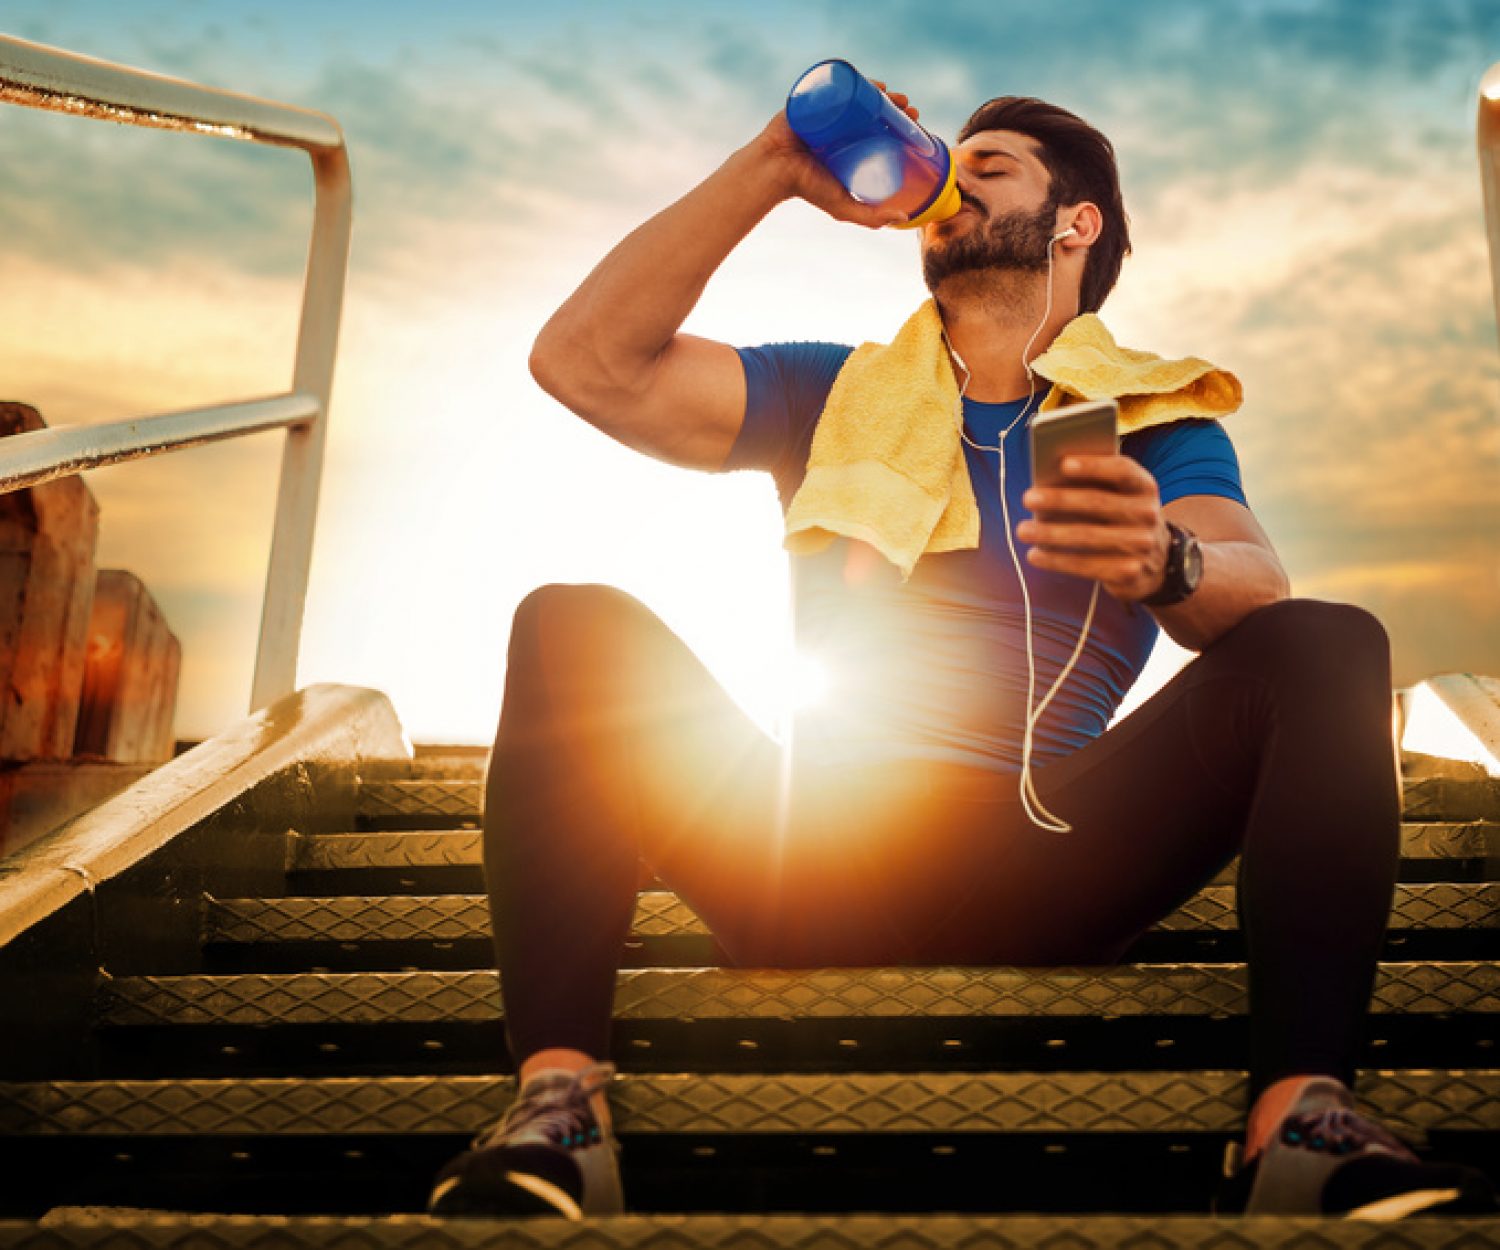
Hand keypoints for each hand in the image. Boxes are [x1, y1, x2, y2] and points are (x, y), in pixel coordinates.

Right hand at [748, 80, 916, 229]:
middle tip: (908, 108)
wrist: (774, 169)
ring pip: (859, 96)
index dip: (901, 126)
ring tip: (895, 95)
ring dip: (881, 91)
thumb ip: (872, 217)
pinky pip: (838, 84)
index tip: (916, 125)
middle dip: (895, 106)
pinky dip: (857, 79)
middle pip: (874, 111)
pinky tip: (873, 83)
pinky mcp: (815, 98)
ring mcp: (828, 111)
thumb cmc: (806, 188)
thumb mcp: (843, 207)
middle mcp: (841, 127)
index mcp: (850, 147)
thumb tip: (904, 217)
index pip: (881, 132)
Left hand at [1016, 455, 1171, 602]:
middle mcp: (1148, 514)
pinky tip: (1035, 555)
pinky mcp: (1128, 572)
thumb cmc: (1122, 517)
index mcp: (1144, 486)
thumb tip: (1048, 481)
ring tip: (1022, 530)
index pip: (1122, 470)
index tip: (1063, 464)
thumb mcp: (1119, 496)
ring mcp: (1141, 545)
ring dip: (1050, 533)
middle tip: (1027, 498)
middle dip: (1059, 500)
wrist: (1156, 562)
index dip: (1094, 466)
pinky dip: (1056, 560)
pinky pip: (1086, 565)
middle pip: (1098, 502)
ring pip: (1087, 536)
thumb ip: (1094, 484)